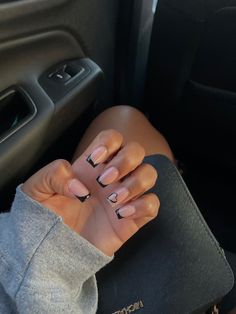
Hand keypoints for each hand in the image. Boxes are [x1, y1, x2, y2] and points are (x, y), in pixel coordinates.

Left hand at [22, 130, 159, 255]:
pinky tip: (122, 213)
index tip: (94, 161)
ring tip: (113, 199)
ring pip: (149, 174)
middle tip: (105, 180)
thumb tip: (79, 185)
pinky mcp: (131, 219)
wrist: (51, 249)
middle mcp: (111, 177)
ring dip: (136, 182)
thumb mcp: (37, 189)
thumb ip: (53, 174)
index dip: (109, 143)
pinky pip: (152, 205)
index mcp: (92, 166)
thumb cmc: (44, 216)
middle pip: (137, 151)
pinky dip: (143, 205)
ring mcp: (123, 197)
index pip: (113, 138)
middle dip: (126, 160)